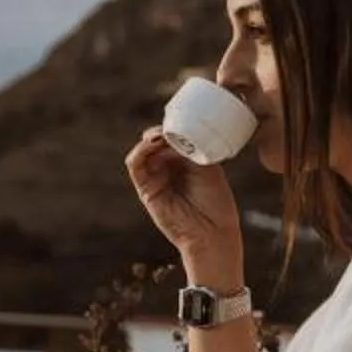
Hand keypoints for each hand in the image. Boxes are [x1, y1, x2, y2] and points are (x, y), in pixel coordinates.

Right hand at [125, 126, 243, 274]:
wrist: (212, 231)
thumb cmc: (216, 203)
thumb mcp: (208, 167)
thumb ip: (191, 150)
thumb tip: (175, 133)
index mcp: (185, 163)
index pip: (173, 139)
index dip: (175, 128)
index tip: (183, 120)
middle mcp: (168, 169)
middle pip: (156, 142)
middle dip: (162, 131)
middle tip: (171, 126)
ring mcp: (155, 179)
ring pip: (144, 151)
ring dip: (151, 139)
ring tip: (162, 135)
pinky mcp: (145, 189)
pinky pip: (135, 165)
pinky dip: (140, 151)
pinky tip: (152, 143)